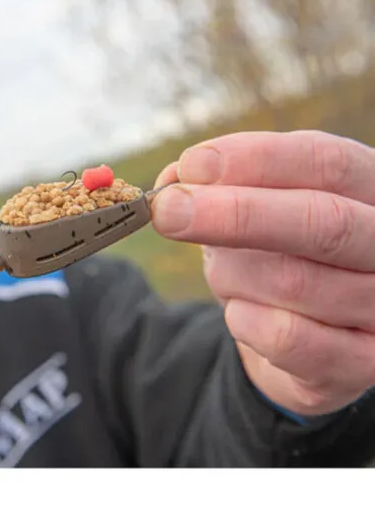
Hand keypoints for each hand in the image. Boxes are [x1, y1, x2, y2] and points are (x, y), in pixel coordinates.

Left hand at [151, 130, 374, 416]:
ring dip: (231, 275)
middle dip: (235, 214)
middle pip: (323, 222)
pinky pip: (289, 339)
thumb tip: (173, 180)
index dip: (257, 160)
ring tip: (221, 272)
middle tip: (167, 211)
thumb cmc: (279, 256)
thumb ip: (215, 189)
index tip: (192, 166)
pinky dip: (245, 321)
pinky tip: (239, 311)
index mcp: (369, 188)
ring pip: (294, 282)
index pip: (327, 162)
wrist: (310, 341)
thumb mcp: (250, 211)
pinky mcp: (365, 362)